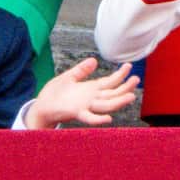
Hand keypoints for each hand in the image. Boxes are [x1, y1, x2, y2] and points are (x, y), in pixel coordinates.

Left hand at [24, 59, 139, 128]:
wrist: (41, 107)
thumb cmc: (54, 94)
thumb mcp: (68, 77)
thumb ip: (81, 70)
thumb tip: (94, 60)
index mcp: (90, 89)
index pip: (109, 82)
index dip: (120, 75)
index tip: (129, 65)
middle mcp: (91, 98)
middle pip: (112, 93)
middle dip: (125, 87)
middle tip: (137, 78)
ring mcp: (85, 106)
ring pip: (106, 105)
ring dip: (119, 102)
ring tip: (131, 96)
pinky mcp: (76, 112)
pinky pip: (89, 118)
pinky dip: (99, 119)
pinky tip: (108, 118)